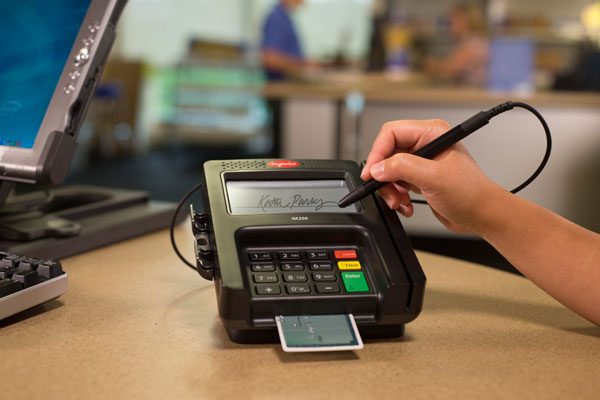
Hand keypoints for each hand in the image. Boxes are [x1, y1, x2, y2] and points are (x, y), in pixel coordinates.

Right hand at [361, 119, 504, 234]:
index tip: (372, 173)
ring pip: (388, 171)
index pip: (391, 133)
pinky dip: (396, 196)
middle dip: (384, 176)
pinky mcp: (418, 177)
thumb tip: (378, 168)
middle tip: (386, 191)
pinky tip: (406, 204)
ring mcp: (421, 162)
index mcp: (431, 133)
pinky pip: (395, 183)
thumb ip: (403, 168)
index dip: (378, 153)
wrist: (481, 215)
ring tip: (400, 202)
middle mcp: (425, 144)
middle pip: (387, 153)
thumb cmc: (471, 194)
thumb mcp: (434, 178)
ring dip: (390, 190)